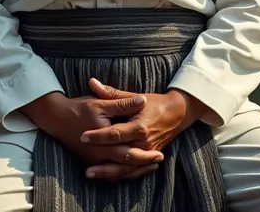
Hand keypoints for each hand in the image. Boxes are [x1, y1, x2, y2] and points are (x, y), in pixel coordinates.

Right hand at [21, 91, 163, 179]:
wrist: (57, 118)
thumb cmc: (80, 108)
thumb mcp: (101, 103)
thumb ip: (122, 103)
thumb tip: (142, 100)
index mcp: (104, 139)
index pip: (128, 150)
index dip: (145, 152)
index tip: (160, 150)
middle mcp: (99, 154)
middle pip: (126, 163)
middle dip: (144, 163)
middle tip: (160, 158)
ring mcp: (94, 160)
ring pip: (118, 171)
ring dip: (135, 170)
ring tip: (151, 166)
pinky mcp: (91, 161)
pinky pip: (110, 172)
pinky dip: (123, 172)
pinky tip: (132, 168)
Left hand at [81, 79, 207, 178]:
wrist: (176, 113)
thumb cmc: (153, 102)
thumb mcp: (133, 96)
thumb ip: (111, 93)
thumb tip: (92, 82)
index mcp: (139, 127)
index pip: (114, 134)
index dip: (98, 136)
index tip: (83, 136)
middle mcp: (144, 143)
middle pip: (119, 156)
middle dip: (102, 163)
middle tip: (84, 166)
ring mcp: (147, 152)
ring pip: (125, 168)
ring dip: (108, 172)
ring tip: (90, 174)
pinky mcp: (148, 157)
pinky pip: (133, 170)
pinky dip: (119, 174)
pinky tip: (105, 176)